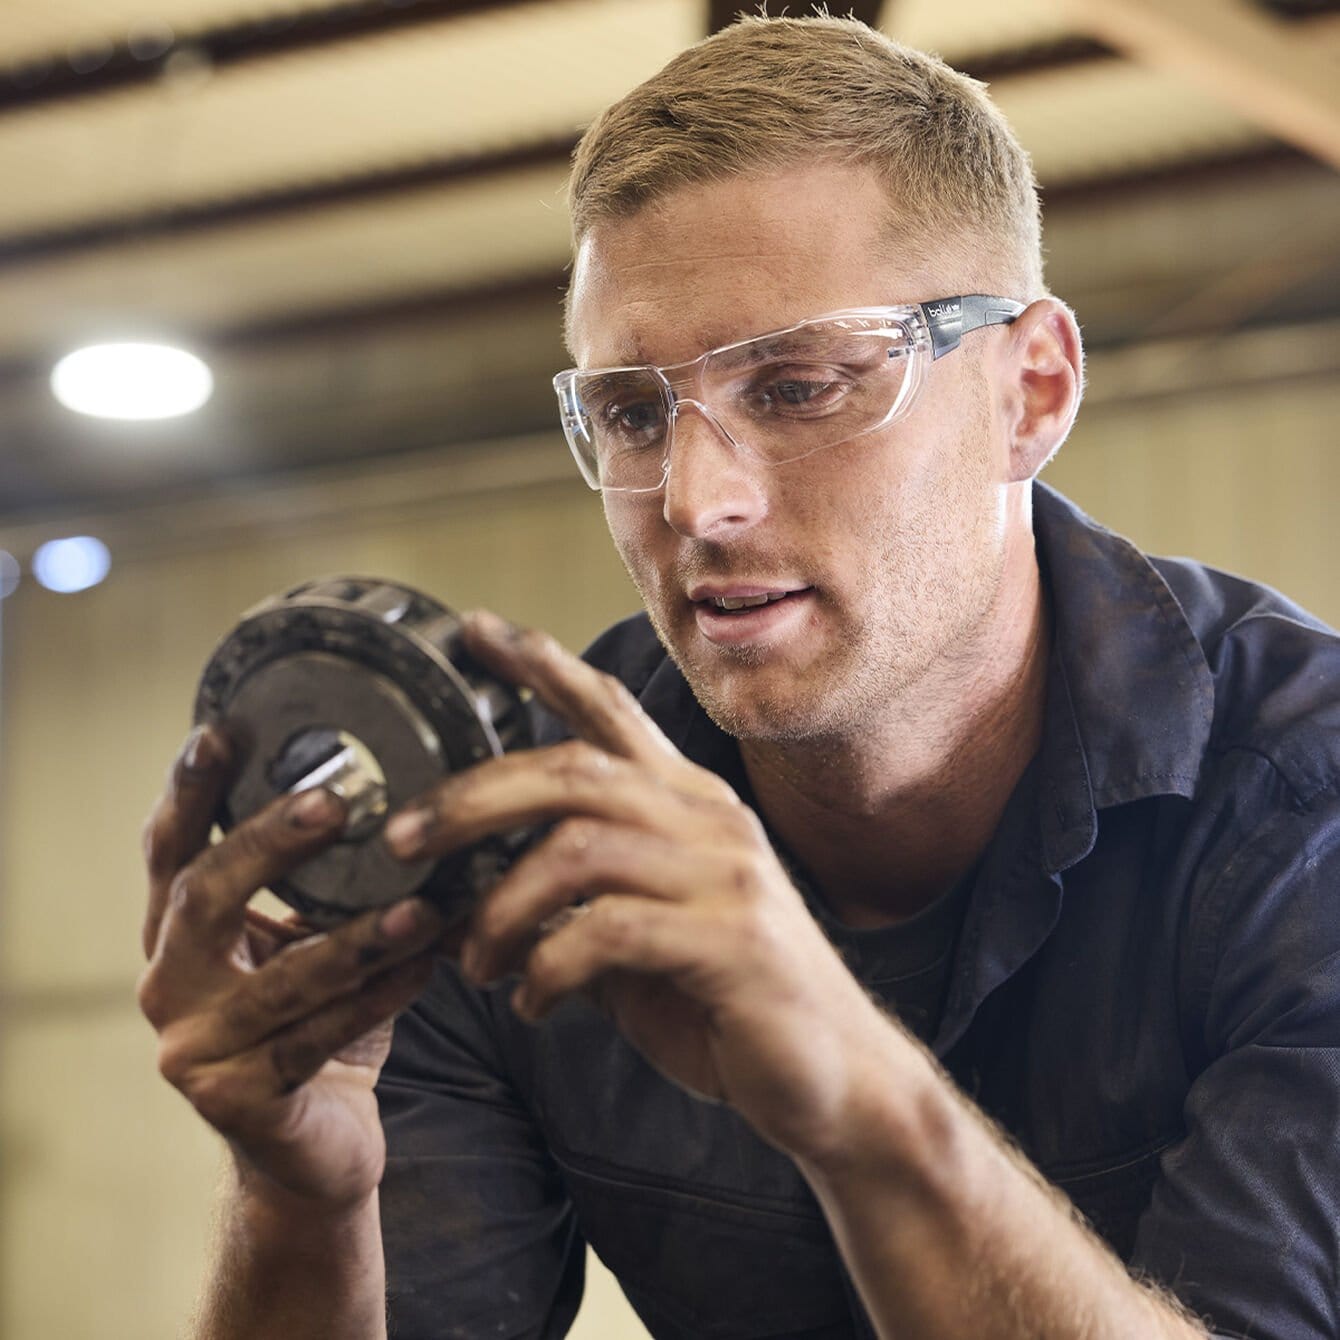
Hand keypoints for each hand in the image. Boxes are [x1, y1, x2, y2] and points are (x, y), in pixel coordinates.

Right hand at [138, 726, 446, 1206]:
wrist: (311, 1143)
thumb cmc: (313, 1019)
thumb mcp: (303, 941)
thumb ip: (320, 884)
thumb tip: (400, 793)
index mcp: (179, 933)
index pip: (170, 848)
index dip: (190, 790)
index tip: (224, 731)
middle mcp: (170, 982)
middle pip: (202, 896)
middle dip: (268, 844)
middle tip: (335, 804)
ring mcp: (193, 1046)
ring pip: (278, 980)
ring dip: (356, 939)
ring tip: (420, 907)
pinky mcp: (234, 1099)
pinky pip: (315, 1038)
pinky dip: (376, 1000)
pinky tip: (425, 967)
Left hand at [383, 611, 886, 1159]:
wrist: (833, 1077)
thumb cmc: (727, 1000)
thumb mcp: (640, 935)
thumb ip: (575, 901)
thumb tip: (475, 901)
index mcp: (687, 803)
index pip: (610, 710)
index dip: (540, 664)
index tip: (473, 630)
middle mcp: (709, 819)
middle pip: (572, 769)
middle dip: (472, 798)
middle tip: (402, 840)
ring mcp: (727, 874)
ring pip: (578, 847)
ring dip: (500, 907)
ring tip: (473, 961)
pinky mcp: (734, 939)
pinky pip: (608, 930)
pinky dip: (548, 968)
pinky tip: (532, 1003)